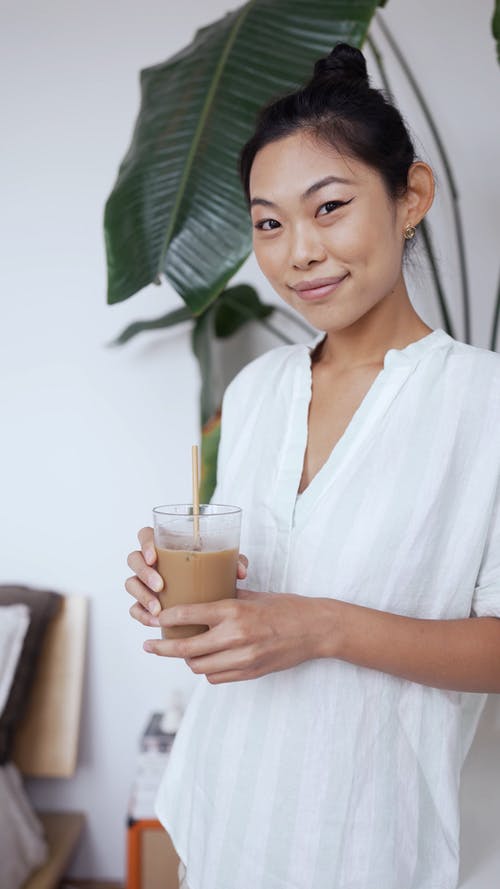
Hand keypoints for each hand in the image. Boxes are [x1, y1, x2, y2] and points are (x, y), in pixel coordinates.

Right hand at [125, 526, 248, 628]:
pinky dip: (142, 615)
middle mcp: (151, 562)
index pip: (146, 535)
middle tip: (160, 586)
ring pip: (131, 583)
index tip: (154, 557)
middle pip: (134, 559)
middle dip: (143, 573)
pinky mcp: (144, 602)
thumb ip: (233, 561)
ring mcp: (144, 582)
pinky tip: (154, 621)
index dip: (145, 544)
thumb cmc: (212, 572)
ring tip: (158, 609)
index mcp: (165, 545)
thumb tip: (240, 571)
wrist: (210, 597)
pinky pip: (134, 607)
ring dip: (142, 596)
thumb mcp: (223, 564)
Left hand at [143, 589, 324, 683]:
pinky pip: (216, 677)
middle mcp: (235, 636)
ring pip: (199, 667)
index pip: (189, 615)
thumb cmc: (286, 607)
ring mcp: (243, 658)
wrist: (315, 629)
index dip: (166, 618)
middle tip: (149, 646)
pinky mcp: (250, 673)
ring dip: (187, 659)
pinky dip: (208, 669)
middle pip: (186, 648)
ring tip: (181, 651)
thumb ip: (225, 598)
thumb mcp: (253, 596)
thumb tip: (199, 597)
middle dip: (162, 648)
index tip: (154, 619)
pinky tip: (207, 659)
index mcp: (234, 611)